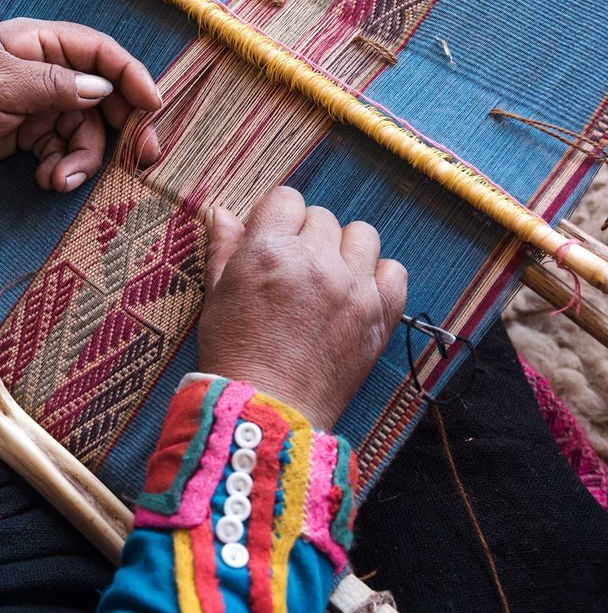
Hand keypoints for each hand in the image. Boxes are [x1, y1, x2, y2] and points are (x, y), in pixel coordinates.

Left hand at [0, 18, 161, 190]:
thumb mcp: (3, 85)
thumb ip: (56, 84)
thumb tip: (103, 89)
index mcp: (41, 43)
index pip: (101, 52)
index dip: (131, 76)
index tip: (152, 105)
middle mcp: (48, 70)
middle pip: (104, 95)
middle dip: (123, 128)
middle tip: (143, 156)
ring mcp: (42, 103)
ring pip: (87, 130)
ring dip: (82, 158)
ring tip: (61, 179)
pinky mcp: (33, 133)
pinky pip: (66, 150)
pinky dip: (62, 167)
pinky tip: (47, 178)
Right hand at [198, 187, 406, 429]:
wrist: (267, 412)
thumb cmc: (234, 354)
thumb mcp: (217, 296)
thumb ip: (225, 248)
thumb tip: (223, 212)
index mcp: (270, 251)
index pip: (287, 199)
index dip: (278, 217)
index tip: (274, 238)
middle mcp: (316, 262)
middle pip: (322, 217)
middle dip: (307, 236)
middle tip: (295, 269)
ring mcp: (352, 288)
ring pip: (362, 235)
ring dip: (345, 249)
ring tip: (329, 276)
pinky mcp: (379, 316)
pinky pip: (394, 271)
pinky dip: (379, 277)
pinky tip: (357, 294)